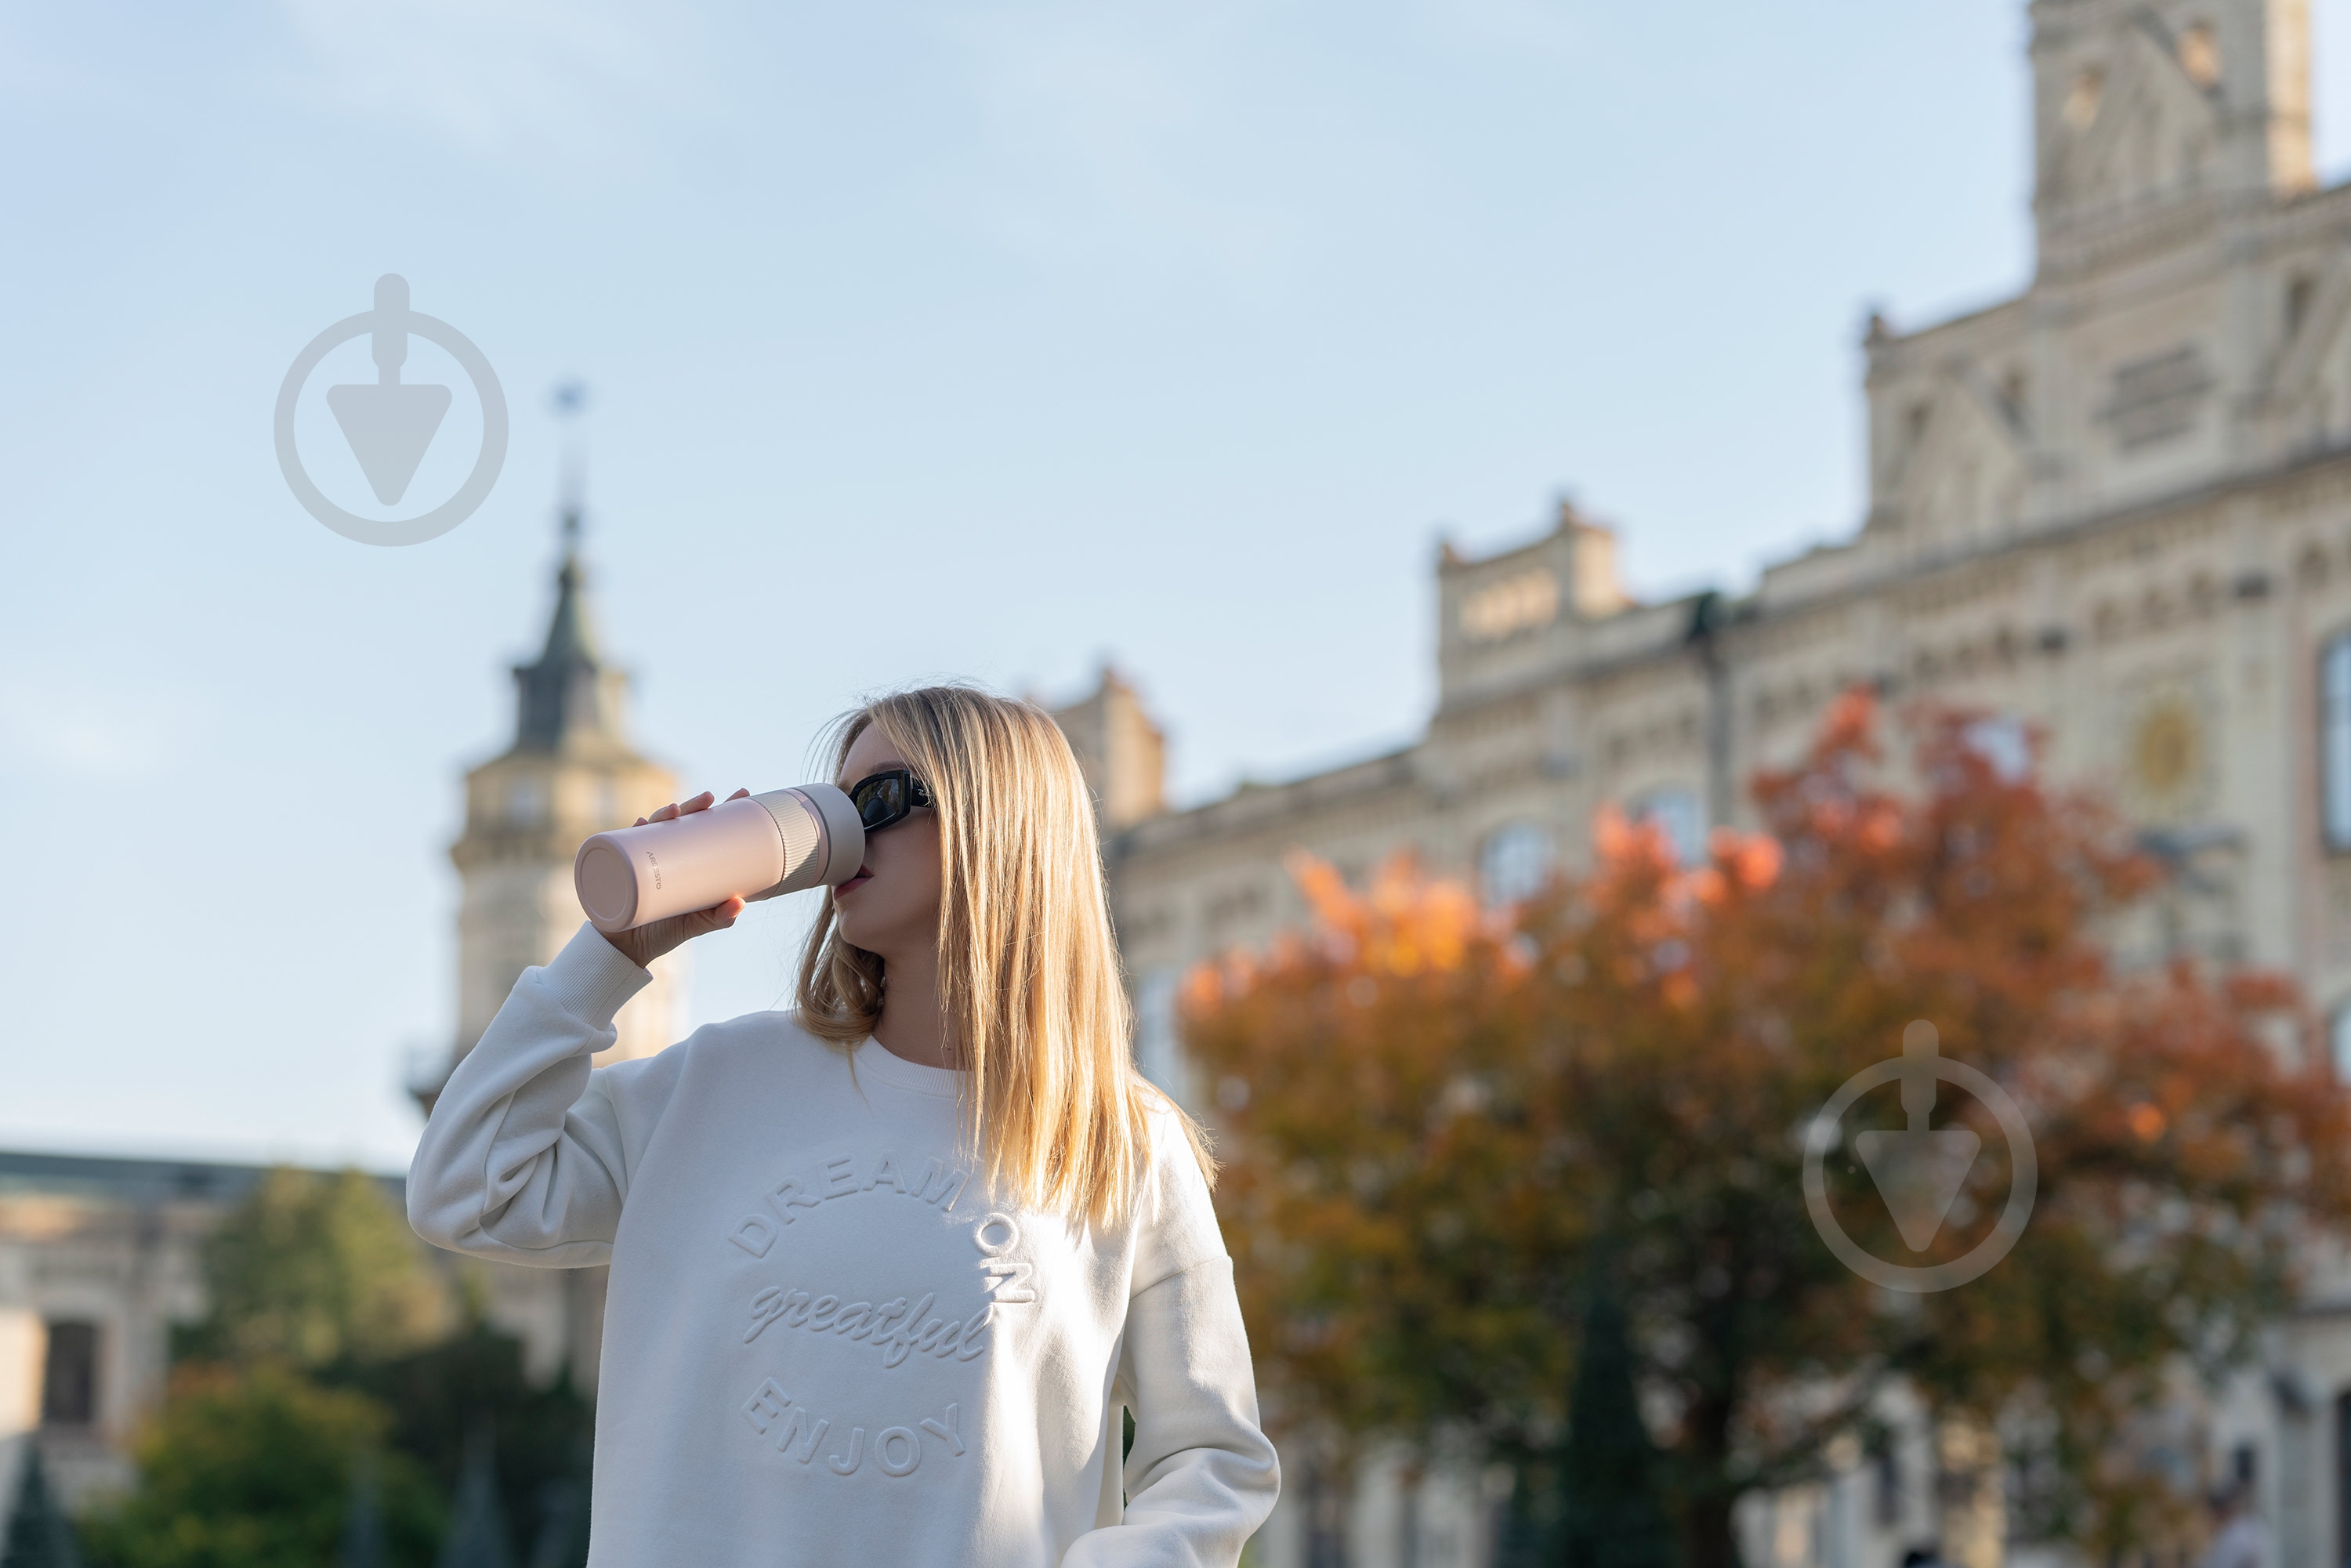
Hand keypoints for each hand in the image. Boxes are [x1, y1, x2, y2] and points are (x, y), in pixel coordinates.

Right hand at [597, 789, 752, 968]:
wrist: (627, 951)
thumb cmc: (665, 931)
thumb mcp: (696, 924)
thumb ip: (719, 917)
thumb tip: (740, 903)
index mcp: (687, 862)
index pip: (707, 829)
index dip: (722, 810)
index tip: (743, 793)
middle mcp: (665, 855)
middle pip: (681, 822)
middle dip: (694, 806)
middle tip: (708, 799)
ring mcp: (643, 859)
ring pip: (654, 828)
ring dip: (663, 815)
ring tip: (673, 811)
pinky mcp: (621, 870)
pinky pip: (622, 846)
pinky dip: (630, 833)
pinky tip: (640, 824)